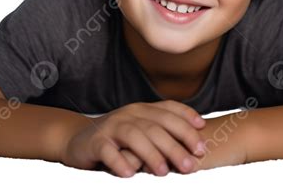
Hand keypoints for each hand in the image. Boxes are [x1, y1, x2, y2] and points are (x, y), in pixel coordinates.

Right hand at [59, 100, 206, 176]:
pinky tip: (129, 174)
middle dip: (175, 145)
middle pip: (156, 126)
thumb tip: (193, 147)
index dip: (187, 121)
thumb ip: (161, 133)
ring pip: (135, 136)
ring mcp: (112, 125)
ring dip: (151, 154)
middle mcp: (130, 113)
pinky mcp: (96, 141)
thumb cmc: (117, 139)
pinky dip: (119, 161)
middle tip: (190, 165)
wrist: (78, 139)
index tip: (203, 139)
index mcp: (144, 109)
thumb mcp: (141, 130)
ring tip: (163, 172)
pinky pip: (108, 150)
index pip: (169, 110)